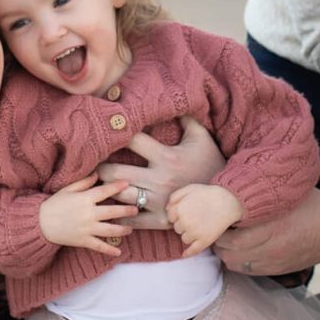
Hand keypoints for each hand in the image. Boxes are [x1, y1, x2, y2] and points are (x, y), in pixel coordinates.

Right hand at [38, 174, 135, 254]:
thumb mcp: (67, 190)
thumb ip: (83, 182)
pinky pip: (99, 246)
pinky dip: (109, 250)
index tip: (128, 183)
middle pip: (112, 211)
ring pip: (109, 230)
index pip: (104, 191)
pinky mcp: (83, 240)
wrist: (40, 224)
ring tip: (130, 228)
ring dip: (122, 229)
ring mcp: (87, 228)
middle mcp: (88, 214)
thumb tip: (97, 174)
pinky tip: (119, 252)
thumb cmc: (54, 204)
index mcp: (84, 199)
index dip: (117, 187)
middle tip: (136, 209)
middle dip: (126, 210)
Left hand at [98, 116, 225, 230]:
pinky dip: (121, 215)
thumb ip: (186, 118)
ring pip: (121, 195)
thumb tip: (175, 99)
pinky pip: (133, 220)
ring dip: (108, 190)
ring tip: (98, 185)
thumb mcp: (201, 137)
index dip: (118, 132)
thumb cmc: (212, 163)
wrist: (227, 196)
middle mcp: (159, 180)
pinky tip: (114, 207)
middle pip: (117, 172)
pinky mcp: (161, 220)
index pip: (133, 140)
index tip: (107, 130)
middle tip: (92, 163)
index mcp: (167, 157)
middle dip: (101, 167)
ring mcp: (159, 202)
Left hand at [165, 182, 241, 256]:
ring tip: (200, 226)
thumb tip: (167, 209)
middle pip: (177, 229)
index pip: (171, 218)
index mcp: (179, 210)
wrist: (228, 201)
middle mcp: (184, 223)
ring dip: (189, 235)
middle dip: (184, 224)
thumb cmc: (208, 194)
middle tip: (196, 218)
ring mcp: (194, 233)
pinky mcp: (204, 241)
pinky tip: (184, 254)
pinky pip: (193, 250)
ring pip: (185, 239)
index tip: (187, 213)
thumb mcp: (189, 188)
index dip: (178, 216)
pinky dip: (188, 253)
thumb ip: (174, 197)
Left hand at [219, 187, 319, 276]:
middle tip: (216, 225)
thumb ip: (261, 190)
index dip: (217, 224)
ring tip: (225, 237)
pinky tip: (237, 248)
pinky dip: (235, 260)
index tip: (215, 212)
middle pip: (226, 249)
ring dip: (224, 251)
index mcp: (270, 223)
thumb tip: (233, 180)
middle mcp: (268, 245)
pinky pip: (244, 270)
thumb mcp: (287, 192)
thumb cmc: (311, 205)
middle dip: (216, 238)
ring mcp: (271, 261)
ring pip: (232, 262)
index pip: (230, 232)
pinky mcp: (274, 270)